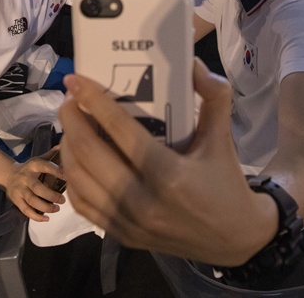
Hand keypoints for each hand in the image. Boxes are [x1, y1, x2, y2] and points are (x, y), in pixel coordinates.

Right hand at [3, 149, 65, 221]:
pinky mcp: (16, 200)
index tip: (67, 176)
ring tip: (57, 208)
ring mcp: (20, 190)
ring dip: (45, 207)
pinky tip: (47, 218)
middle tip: (63, 200)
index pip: (45, 166)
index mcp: (33, 165)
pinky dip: (36, 216)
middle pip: (37, 188)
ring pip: (32, 201)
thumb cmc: (29, 168)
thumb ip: (50, 154)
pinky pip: (26, 210)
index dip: (56, 170)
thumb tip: (63, 145)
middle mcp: (25, 177)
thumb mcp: (38, 159)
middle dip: (51, 195)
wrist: (8, 175)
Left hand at [59, 61, 275, 265]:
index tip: (76, 81)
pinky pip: (83, 204)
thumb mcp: (223, 137)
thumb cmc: (225, 183)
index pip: (121, 131)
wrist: (235, 238)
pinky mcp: (122, 235)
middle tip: (69, 99)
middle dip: (72, 121)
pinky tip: (76, 158)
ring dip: (68, 148)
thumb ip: (214, 96)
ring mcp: (128, 222)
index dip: (94, 102)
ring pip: (79, 180)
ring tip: (71, 125)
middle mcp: (143, 201)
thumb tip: (192, 64)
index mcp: (169, 175)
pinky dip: (73, 178)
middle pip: (90, 154)